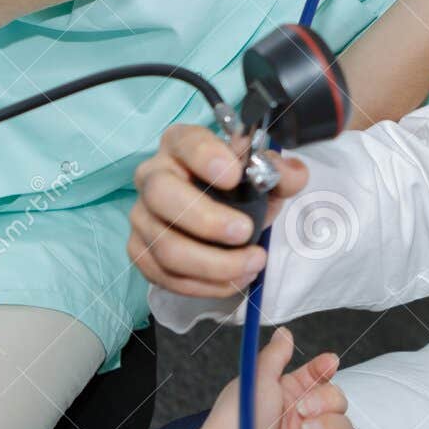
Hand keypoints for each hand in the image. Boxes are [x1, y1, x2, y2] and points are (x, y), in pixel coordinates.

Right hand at [128, 124, 309, 299]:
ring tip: (253, 263)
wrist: (226, 217)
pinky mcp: (140, 250)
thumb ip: (282, 173)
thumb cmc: (240, 189)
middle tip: (245, 232)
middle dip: (206, 220)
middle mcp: (152, 176)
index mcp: (181, 145)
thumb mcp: (266, 177)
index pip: (185, 142)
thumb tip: (287, 174)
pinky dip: (203, 285)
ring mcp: (142, 215)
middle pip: (161, 195)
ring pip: (164, 245)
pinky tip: (233, 280)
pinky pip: (163, 275)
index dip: (206, 157)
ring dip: (213, 264)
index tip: (234, 177)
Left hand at [143, 326, 351, 428]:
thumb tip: (284, 334)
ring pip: (341, 422)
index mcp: (285, 393)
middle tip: (303, 408)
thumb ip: (275, 354)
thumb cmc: (236, 421)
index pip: (316, 375)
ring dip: (326, 423)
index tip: (328, 363)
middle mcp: (298, 415)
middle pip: (336, 398)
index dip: (325, 367)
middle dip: (325, 399)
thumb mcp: (257, 378)